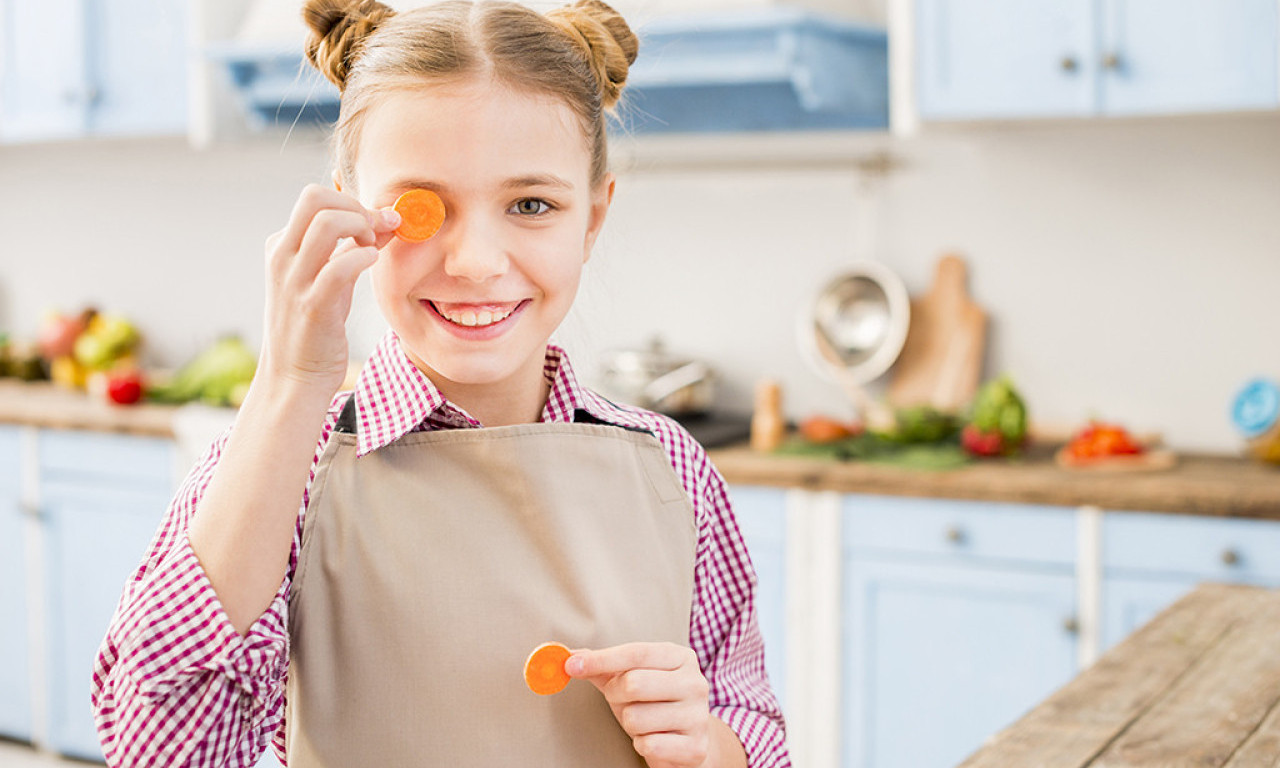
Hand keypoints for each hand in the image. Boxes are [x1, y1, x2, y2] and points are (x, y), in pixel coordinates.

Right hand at [259, 184, 400, 398]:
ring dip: (361, 227)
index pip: (314, 198)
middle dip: (355, 206)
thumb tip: (386, 219)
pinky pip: (340, 266)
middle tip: (374, 231)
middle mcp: (282, 258)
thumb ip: (352, 247)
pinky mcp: (312, 306)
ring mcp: (294, 281)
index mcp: (282, 246)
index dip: (352, 202)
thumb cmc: (316, 327)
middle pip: (314, 197)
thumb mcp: (331, 279)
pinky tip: (372, 264)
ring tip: (372, 248)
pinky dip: (364, 257)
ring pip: (326, 223)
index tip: (377, 222)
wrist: (295, 377)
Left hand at [566, 643, 714, 767]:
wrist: (689, 739)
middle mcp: (695, 683)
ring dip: (630, 723)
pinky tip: (655, 739)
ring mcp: (698, 715)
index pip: (636, 652)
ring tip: (644, 722)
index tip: (572, 665)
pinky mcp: (695, 747)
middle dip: (616, 696)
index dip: (601, 659)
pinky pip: (648, 744)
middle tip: (623, 700)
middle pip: (633, 683)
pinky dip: (642, 744)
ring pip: (635, 717)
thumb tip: (568, 656)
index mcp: (681, 658)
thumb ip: (603, 665)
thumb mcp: (631, 678)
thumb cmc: (655, 703)